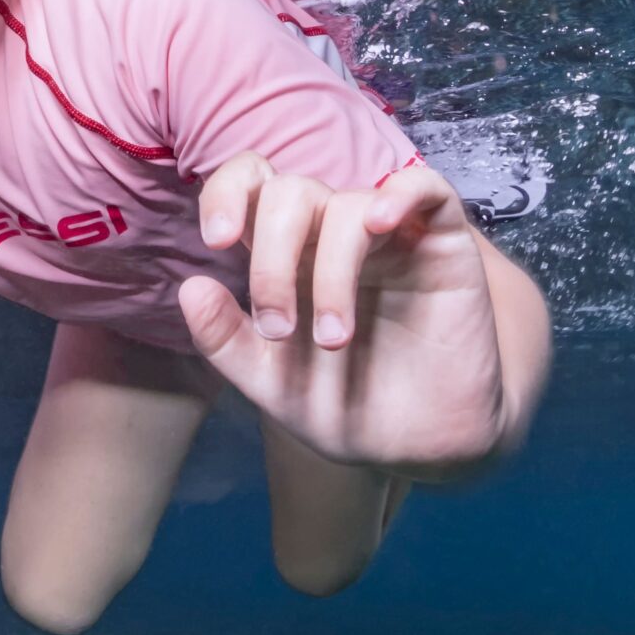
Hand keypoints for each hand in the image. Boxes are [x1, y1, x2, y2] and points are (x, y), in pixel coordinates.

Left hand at [182, 155, 505, 475]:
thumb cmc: (343, 407)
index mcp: (286, 253)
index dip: (227, 193)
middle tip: (279, 330)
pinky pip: (426, 188)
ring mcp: (390, 236)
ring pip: (348, 205)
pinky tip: (380, 222)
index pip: (251, 185)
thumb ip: (225, 339)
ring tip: (333, 340)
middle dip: (273, 259)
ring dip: (331, 272)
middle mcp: (333, 235)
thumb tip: (190, 288)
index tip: (216, 239)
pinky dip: (401, 193)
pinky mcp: (443, 246)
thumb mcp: (269, 381)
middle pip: (291, 193)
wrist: (417, 448)